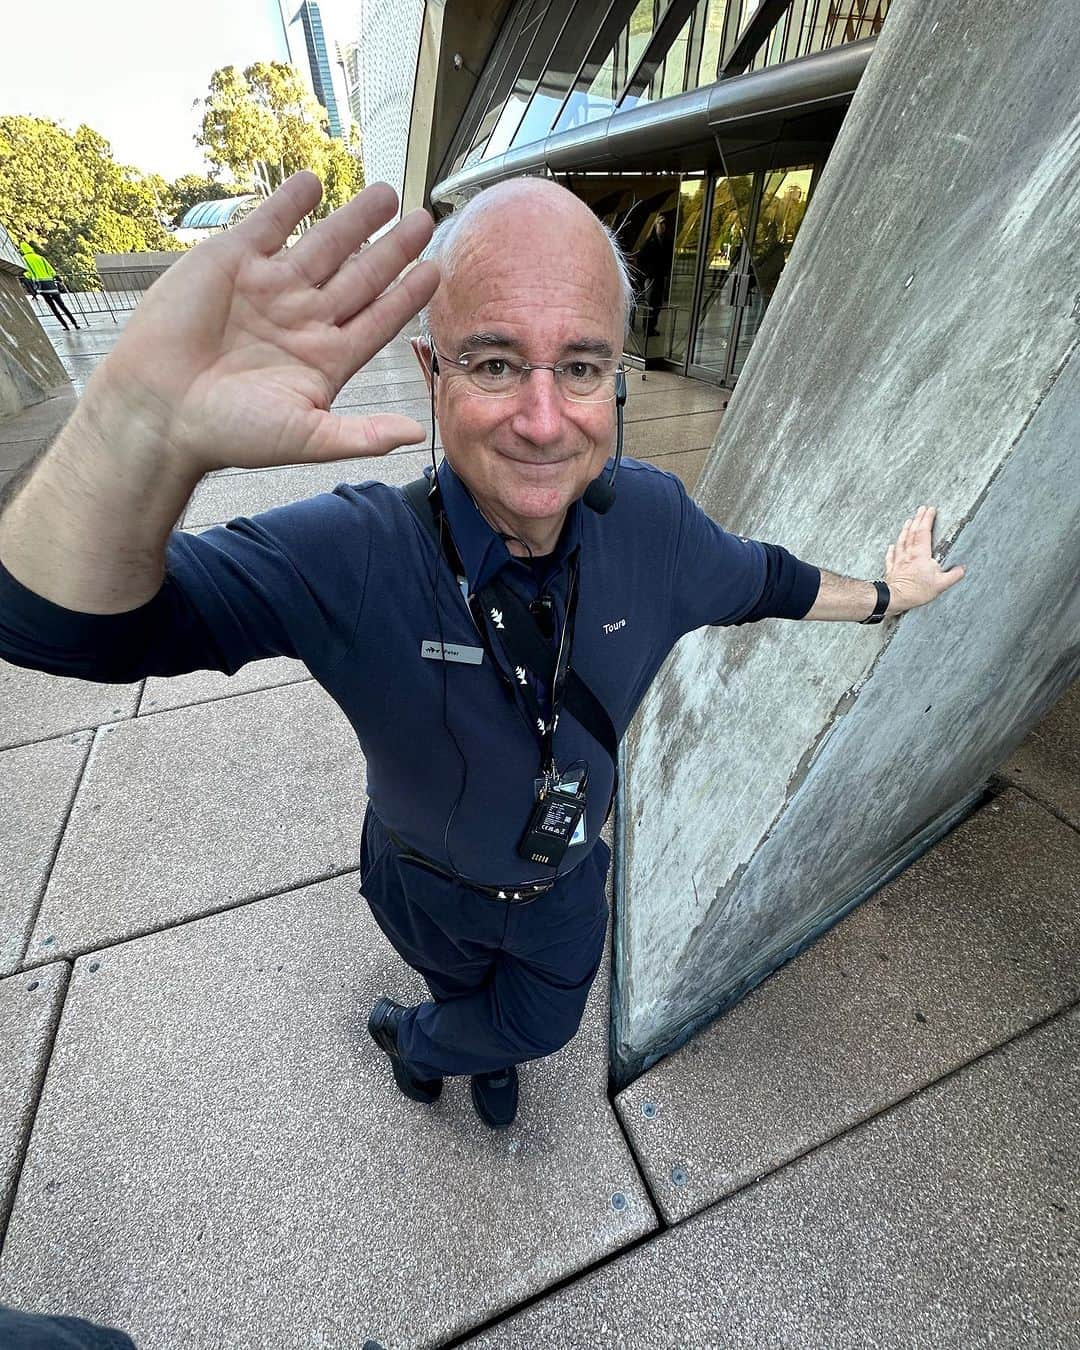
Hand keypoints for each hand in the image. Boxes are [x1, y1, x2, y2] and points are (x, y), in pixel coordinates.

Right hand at [86, 173, 438, 473]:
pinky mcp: (231, 261)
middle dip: (393, 248)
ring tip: (387, 194)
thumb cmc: (229, 432)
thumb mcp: (306, 437)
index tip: (435, 270)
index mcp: (325, 357)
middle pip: (360, 275)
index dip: (406, 295)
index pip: (378, 318)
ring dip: (355, 219)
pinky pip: (269, 223)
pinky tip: (316, 183)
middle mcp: (303, 318)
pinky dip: (291, 202)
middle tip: (424, 220)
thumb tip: (416, 435)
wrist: (159, 409)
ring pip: (323, 244)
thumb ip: (362, 434)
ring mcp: (269, 287)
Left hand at [884, 505, 965, 612]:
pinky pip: (891, 555)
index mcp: (921, 554)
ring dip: (905, 529)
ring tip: (908, 521)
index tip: (931, 510)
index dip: (927, 519)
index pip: (924, 532)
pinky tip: (892, 545)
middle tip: (921, 509)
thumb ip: (953, 575)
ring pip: (901, 540)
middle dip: (917, 518)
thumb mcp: (941, 584)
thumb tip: (962, 569)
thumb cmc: (917, 591)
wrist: (896, 598)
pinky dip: (892, 548)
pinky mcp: (892, 569)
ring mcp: (898, 560)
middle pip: (912, 532)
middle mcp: (908, 554)